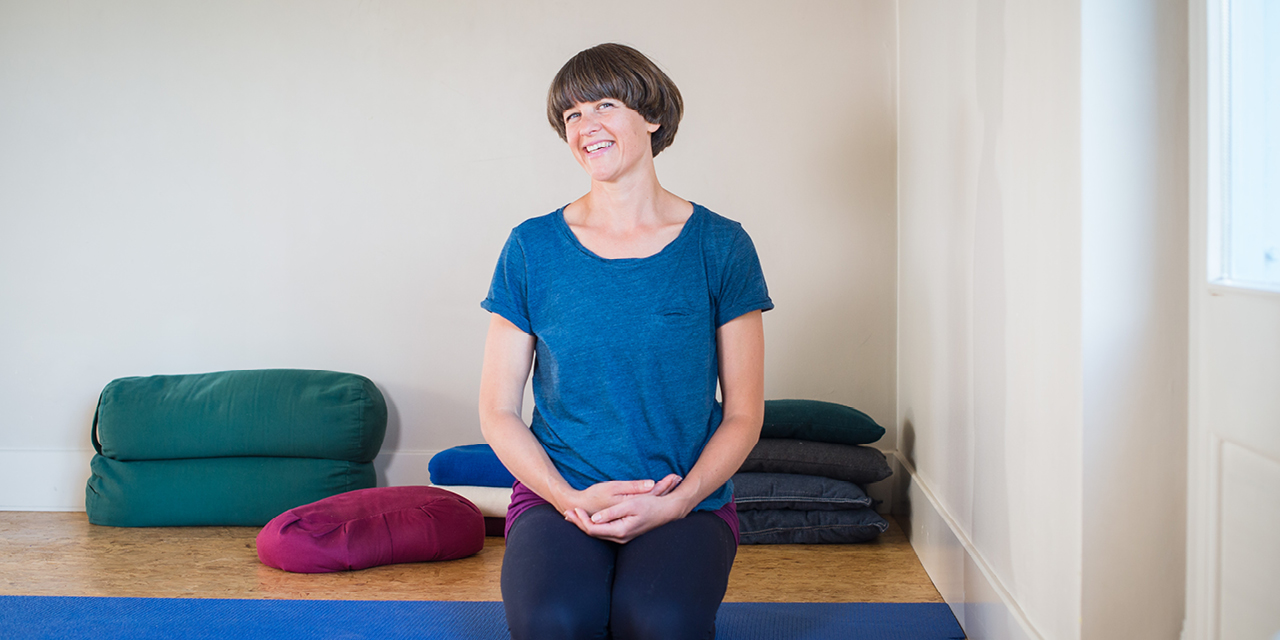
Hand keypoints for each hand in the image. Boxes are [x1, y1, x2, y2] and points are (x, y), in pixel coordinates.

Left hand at [564, 474, 686, 542]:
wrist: (668, 511)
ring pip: (598, 534)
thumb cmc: (651, 505)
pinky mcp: (625, 533)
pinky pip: (605, 532)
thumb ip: (611, 513)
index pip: (594, 529)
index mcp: (621, 530)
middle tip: (567, 513)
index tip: (574, 509)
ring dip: (585, 525)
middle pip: (594, 533)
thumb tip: (594, 519)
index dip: (581, 520)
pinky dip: (594, 525)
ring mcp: (623, 537)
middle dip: (579, 523)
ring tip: (573, 515)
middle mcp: (621, 537)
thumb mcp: (630, 504)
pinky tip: (588, 519)